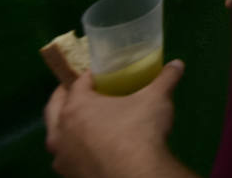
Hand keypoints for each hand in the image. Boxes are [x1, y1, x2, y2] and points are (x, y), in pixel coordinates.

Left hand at [44, 62, 184, 177]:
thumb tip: (177, 64)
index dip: (89, 76)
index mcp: (76, 107)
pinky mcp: (70, 176)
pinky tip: (92, 150)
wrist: (135, 175)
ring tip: (83, 124)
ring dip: (65, 127)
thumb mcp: (157, 99)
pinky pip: (67, 158)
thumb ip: (165, 79)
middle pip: (54, 108)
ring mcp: (62, 157)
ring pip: (56, 136)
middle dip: (64, 97)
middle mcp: (61, 131)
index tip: (101, 74)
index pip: (78, 84)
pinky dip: (75, 151)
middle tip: (79, 93)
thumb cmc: (140, 130)